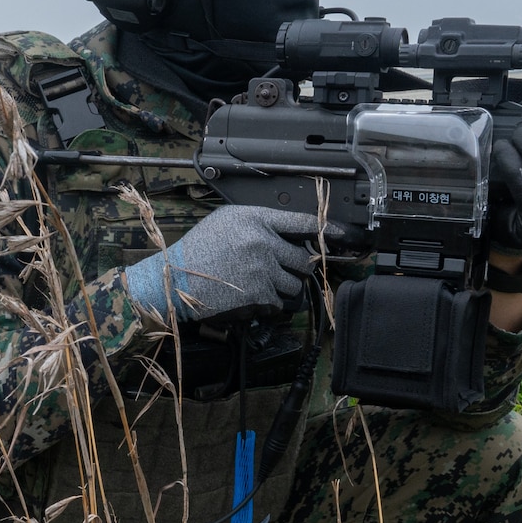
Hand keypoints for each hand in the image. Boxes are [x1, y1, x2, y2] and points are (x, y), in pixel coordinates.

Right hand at [122, 205, 321, 323]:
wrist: (176, 280)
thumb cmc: (198, 250)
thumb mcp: (226, 222)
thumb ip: (259, 222)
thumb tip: (290, 233)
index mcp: (255, 219)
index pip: (303, 223)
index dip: (328, 230)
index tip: (345, 236)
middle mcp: (263, 242)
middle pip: (304, 259)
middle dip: (296, 268)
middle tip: (279, 271)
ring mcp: (263, 270)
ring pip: (295, 284)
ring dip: (284, 288)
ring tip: (260, 284)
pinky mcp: (259, 295)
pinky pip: (280, 302)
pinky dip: (270, 303)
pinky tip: (251, 296)